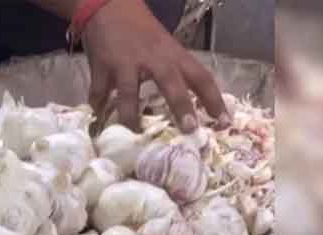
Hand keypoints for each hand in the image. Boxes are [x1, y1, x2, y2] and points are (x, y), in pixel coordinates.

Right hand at [83, 0, 228, 131]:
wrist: (109, 6)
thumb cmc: (140, 30)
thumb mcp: (164, 46)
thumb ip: (172, 70)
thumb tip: (185, 106)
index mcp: (173, 55)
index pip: (201, 77)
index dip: (214, 100)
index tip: (223, 122)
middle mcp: (153, 59)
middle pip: (172, 84)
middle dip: (182, 108)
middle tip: (189, 130)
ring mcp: (126, 63)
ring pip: (130, 93)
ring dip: (131, 115)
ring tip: (133, 134)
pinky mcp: (102, 67)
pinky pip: (100, 92)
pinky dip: (98, 106)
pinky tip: (98, 118)